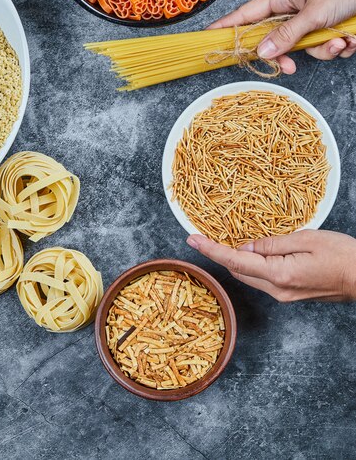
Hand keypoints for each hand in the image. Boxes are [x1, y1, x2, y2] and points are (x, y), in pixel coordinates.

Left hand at [187, 230, 355, 301]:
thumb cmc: (342, 256)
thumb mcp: (305, 239)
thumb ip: (271, 243)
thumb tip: (245, 245)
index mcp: (278, 274)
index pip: (234, 260)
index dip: (210, 249)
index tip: (191, 239)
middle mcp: (277, 290)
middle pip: (237, 270)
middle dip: (219, 253)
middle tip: (203, 236)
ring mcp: (283, 295)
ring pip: (248, 275)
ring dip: (235, 258)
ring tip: (224, 239)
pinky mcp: (290, 294)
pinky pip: (262, 278)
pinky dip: (252, 264)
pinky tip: (252, 251)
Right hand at [208, 0, 355, 73]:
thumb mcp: (314, 13)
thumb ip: (287, 34)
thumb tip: (261, 52)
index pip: (246, 14)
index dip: (226, 26)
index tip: (207, 38)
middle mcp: (293, 10)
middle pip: (274, 40)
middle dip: (288, 54)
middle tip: (290, 66)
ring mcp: (310, 21)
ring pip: (303, 48)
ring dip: (324, 49)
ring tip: (341, 39)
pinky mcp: (327, 29)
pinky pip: (323, 49)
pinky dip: (339, 47)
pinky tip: (350, 37)